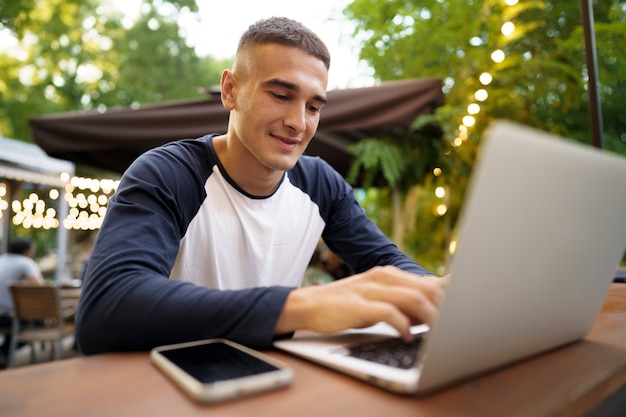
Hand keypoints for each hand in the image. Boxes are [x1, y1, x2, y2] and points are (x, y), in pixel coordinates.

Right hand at [275, 266, 446, 341]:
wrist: (309, 304)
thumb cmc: (346, 305)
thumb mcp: (377, 298)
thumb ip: (401, 302)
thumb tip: (429, 314)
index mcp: (390, 275)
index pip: (427, 282)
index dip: (449, 295)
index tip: (465, 307)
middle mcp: (383, 278)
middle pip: (425, 290)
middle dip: (445, 309)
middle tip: (455, 327)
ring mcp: (371, 289)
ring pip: (412, 299)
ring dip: (430, 318)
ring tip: (438, 333)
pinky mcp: (359, 305)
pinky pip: (389, 313)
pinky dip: (403, 326)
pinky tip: (406, 336)